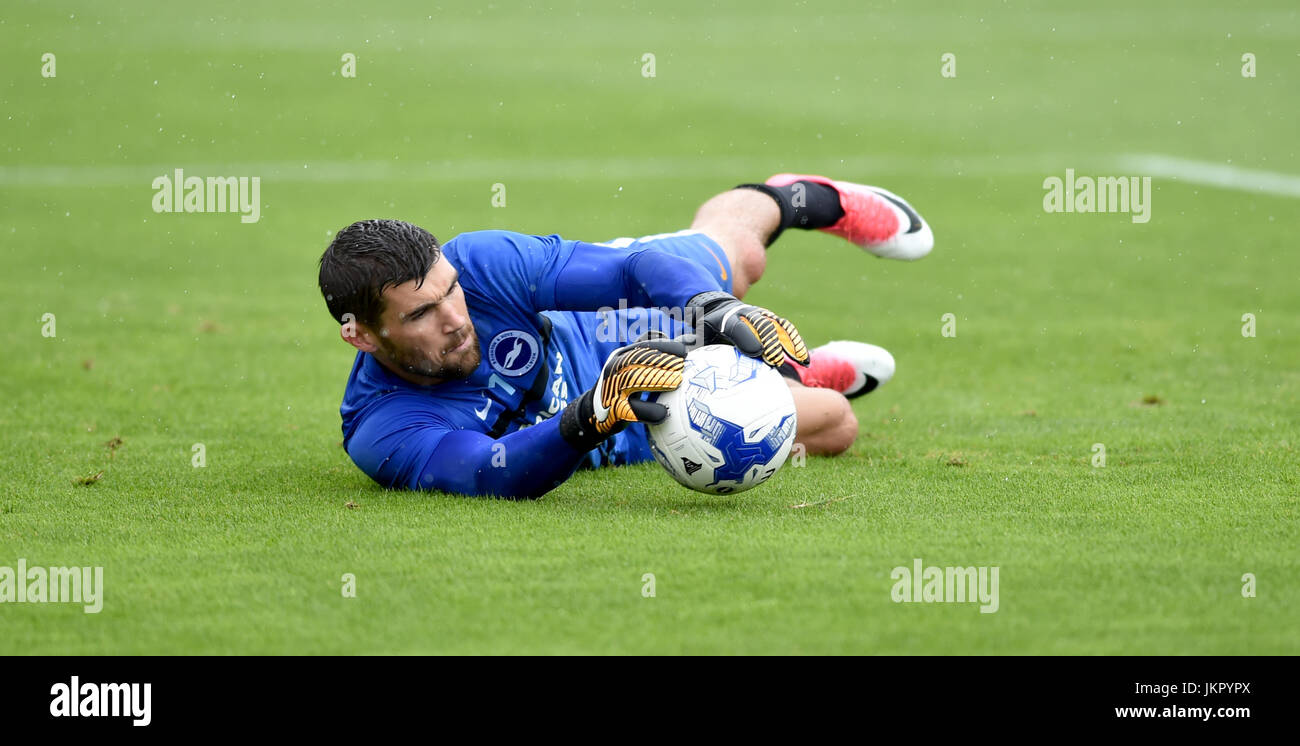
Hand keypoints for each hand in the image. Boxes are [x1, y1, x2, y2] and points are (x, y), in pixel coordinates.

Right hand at [559, 338, 687, 448]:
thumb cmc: (622, 388)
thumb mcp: (631, 369)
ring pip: (634, 381)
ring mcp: (612, 389)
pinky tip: (663, 413)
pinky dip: (649, 412)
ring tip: (677, 382)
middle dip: (661, 360)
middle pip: (638, 361)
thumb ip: (654, 358)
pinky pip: (632, 410)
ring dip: (657, 380)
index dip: (663, 347)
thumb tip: (687, 342)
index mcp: (620, 357)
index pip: (643, 347)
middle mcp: (614, 370)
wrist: (592, 412)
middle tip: (682, 366)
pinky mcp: (613, 410)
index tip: (683, 351)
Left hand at [688, 291, 809, 367]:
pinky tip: (804, 360)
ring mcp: (761, 317)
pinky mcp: (771, 323)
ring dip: (789, 343)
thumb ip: (689, 348)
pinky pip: (786, 331)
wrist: (717, 309)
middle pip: (761, 325)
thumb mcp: (696, 337)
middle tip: (777, 361)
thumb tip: (676, 362)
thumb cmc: (705, 332)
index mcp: (725, 319)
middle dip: (771, 342)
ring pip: (777, 327)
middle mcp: (746, 315)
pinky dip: (796, 343)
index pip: (737, 327)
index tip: (756, 352)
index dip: (747, 337)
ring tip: (800, 361)